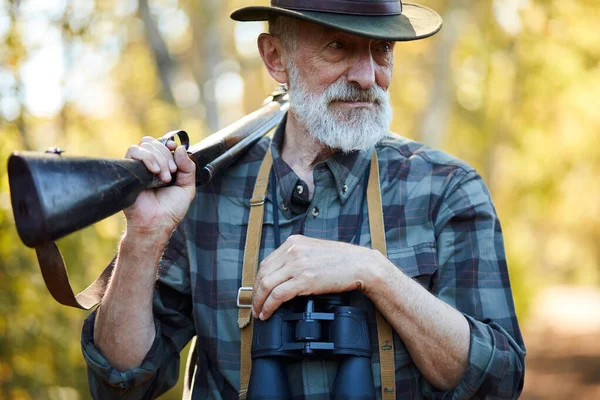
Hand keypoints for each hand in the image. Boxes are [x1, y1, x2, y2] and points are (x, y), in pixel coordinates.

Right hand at [123, 136, 195, 236]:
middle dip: (166, 155)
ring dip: (159, 158)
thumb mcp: (187, 187)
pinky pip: (133, 152)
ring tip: (164, 177)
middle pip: (153, 143)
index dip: (167, 143)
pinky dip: (147, 158)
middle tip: (172, 173)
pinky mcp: (128, 171)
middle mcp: (148, 166)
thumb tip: (180, 148)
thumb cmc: (171, 210)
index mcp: (161, 167)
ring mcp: (137, 168)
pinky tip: (154, 173)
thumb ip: (188, 167)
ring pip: (144, 146)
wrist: (156, 223)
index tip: (174, 148)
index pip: (160, 144)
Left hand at [252, 235, 386, 319]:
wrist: (361, 264)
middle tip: (256, 306)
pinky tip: (268, 313)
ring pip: (266, 285)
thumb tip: (283, 274)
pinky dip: (269, 306)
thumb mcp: (314, 250)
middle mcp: (292, 251)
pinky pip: (277, 295)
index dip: (258, 280)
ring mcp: (297, 264)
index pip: (266, 262)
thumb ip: (297, 257)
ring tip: (259, 313)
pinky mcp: (304, 280)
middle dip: (256, 293)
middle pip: (263, 273)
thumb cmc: (342, 260)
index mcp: (293, 242)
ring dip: (259, 302)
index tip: (258, 292)